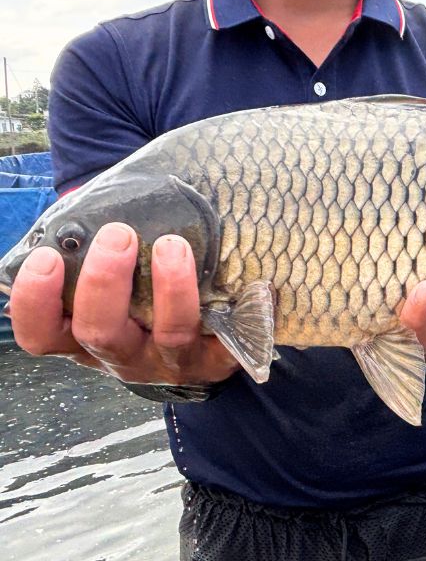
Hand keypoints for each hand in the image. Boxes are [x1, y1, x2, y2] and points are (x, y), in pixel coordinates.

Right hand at [9, 222, 238, 385]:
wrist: (201, 341)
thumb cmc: (143, 296)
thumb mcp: (113, 282)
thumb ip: (97, 252)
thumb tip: (92, 200)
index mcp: (87, 337)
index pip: (43, 334)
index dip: (36, 302)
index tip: (47, 259)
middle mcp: (126, 355)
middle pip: (101, 332)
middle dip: (104, 281)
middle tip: (117, 233)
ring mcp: (173, 360)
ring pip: (169, 333)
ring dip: (171, 288)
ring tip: (172, 245)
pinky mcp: (219, 360)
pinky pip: (232, 343)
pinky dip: (242, 312)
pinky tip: (254, 281)